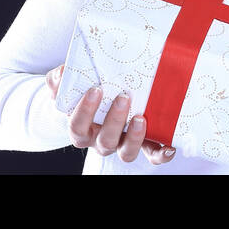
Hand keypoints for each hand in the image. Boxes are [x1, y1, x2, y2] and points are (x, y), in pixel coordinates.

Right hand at [46, 65, 173, 164]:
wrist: (100, 100)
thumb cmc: (84, 92)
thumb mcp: (68, 83)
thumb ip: (59, 79)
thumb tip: (61, 74)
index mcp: (82, 129)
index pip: (78, 127)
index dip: (85, 112)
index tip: (95, 90)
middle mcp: (101, 140)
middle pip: (105, 141)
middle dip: (114, 121)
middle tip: (123, 97)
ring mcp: (122, 143)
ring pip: (126, 152)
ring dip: (134, 138)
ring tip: (141, 118)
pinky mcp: (143, 143)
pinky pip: (151, 154)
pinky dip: (160, 154)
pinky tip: (169, 146)